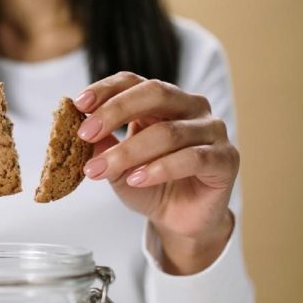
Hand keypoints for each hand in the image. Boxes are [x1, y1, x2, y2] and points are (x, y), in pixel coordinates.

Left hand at [74, 72, 238, 274]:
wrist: (179, 220)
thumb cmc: (148, 185)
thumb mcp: (116, 166)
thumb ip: (101, 147)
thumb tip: (76, 128)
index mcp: (163, 101)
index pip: (133, 82)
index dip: (105, 90)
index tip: (78, 104)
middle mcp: (191, 107)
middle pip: (155, 94)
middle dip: (115, 112)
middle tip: (85, 133)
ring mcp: (212, 130)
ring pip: (169, 132)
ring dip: (128, 152)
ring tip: (100, 170)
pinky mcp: (225, 159)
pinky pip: (192, 157)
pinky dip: (160, 168)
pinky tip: (136, 179)